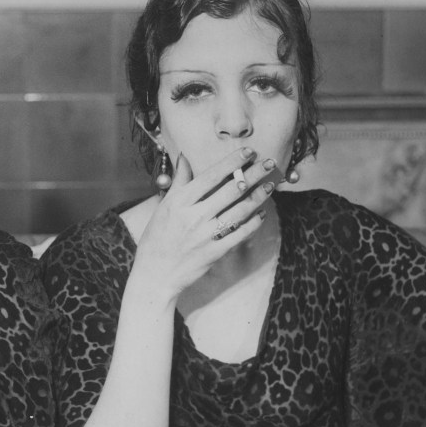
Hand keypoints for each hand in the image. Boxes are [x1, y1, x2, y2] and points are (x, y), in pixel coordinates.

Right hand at [131, 148, 277, 299]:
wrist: (155, 274)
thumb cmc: (156, 239)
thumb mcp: (164, 206)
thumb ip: (178, 181)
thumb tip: (184, 157)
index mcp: (180, 202)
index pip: (212, 176)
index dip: (232, 162)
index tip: (248, 152)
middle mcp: (195, 216)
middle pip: (232, 190)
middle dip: (254, 174)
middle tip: (269, 162)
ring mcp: (206, 235)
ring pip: (240, 210)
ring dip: (259, 196)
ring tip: (270, 185)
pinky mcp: (215, 252)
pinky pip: (240, 234)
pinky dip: (254, 222)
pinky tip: (261, 213)